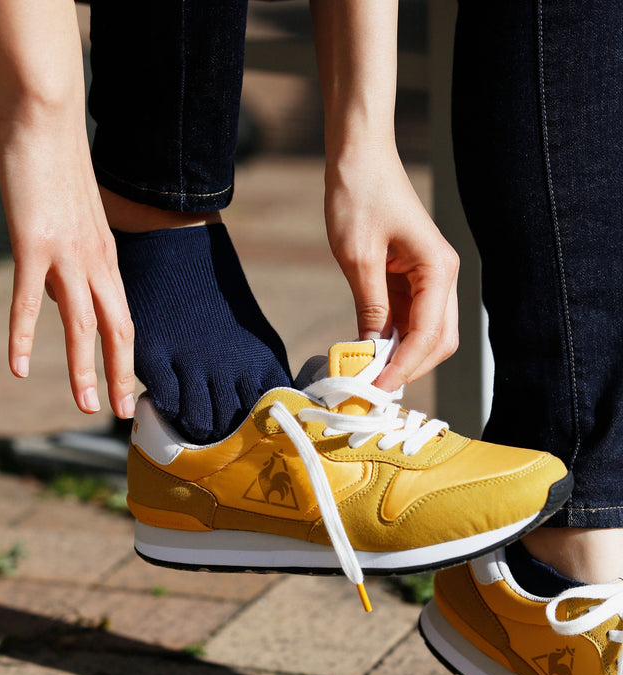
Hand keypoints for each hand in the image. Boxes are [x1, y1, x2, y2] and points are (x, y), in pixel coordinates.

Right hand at [0, 116, 135, 418]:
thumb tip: (61, 299)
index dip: (129, 358)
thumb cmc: (60, 171)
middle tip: (121, 412)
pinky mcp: (34, 244)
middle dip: (121, 375)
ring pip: (83, 324)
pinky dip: (24, 337)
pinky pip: (28, 300)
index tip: (130, 389)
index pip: (125, 318)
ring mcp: (68, 255)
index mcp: (108, 259)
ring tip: (87, 406)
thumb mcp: (75, 226)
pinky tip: (20, 368)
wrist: (48, 123)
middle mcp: (97, 263)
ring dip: (85, 369)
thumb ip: (73, 264)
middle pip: (118, 330)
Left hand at [325, 148, 458, 390]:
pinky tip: (369, 352)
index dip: (402, 368)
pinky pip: (408, 318)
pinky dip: (392, 339)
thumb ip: (370, 306)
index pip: (429, 335)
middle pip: (438, 341)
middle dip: (408, 368)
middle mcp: (443, 277)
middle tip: (372, 390)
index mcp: (439, 269)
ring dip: (401, 357)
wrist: (359, 157)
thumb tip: (372, 352)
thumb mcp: (358, 256)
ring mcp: (429, 278)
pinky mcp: (411, 278)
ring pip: (426, 334)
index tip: (374, 390)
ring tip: (368, 377)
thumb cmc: (359, 195)